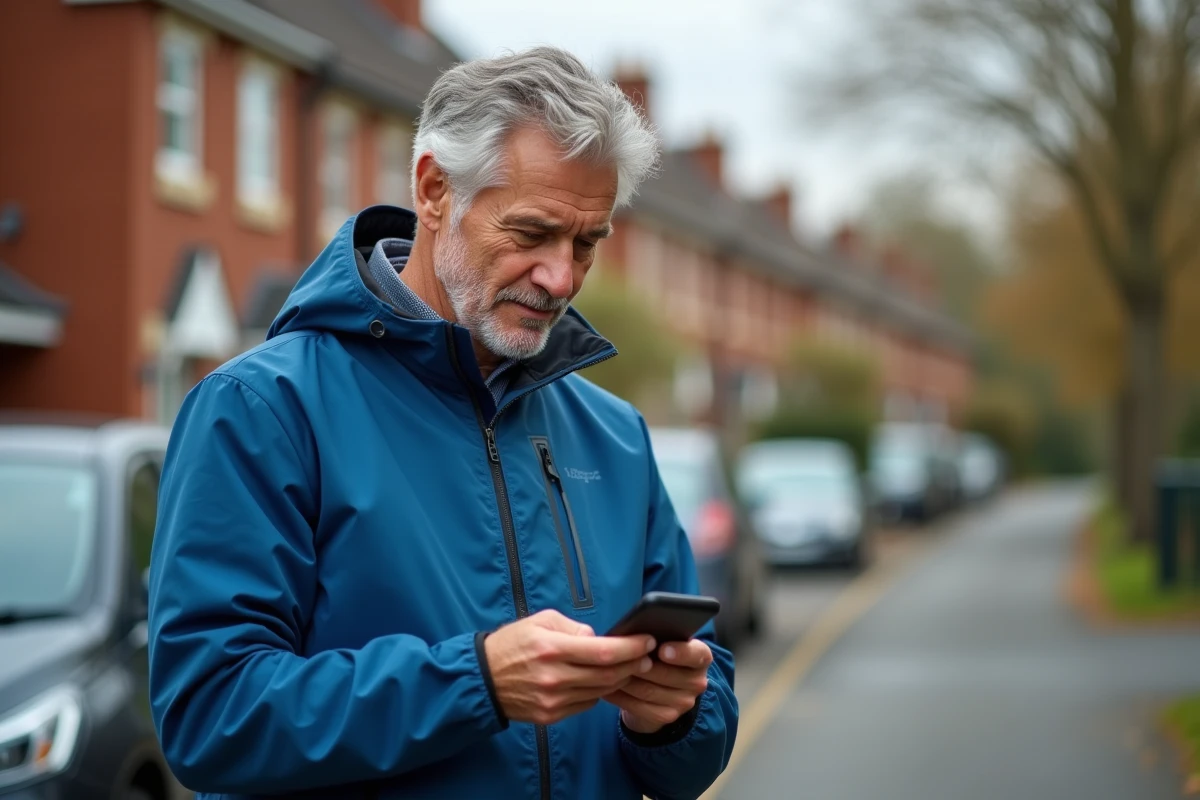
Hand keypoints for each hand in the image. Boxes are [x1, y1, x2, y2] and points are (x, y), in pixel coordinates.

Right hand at [483, 610, 656, 724]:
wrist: (481, 679)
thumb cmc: (512, 644)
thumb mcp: (541, 621)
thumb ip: (574, 628)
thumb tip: (599, 639)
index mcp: (552, 649)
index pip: (604, 651)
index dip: (631, 648)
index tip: (647, 641)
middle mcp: (554, 677)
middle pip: (608, 675)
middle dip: (633, 665)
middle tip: (647, 656)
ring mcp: (553, 701)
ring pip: (600, 692)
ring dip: (620, 680)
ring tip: (631, 668)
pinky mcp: (550, 716)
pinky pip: (586, 704)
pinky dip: (599, 692)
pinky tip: (603, 681)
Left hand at [604, 639, 712, 733]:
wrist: (659, 689)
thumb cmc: (658, 656)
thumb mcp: (664, 643)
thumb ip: (657, 638)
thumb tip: (635, 635)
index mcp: (701, 657)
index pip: (696, 654)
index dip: (680, 652)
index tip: (662, 650)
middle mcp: (697, 681)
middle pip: (666, 674)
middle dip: (639, 665)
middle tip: (617, 656)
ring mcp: (684, 702)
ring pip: (648, 691)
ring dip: (624, 680)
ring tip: (606, 670)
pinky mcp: (668, 716)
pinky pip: (640, 707)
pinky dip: (620, 696)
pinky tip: (607, 688)